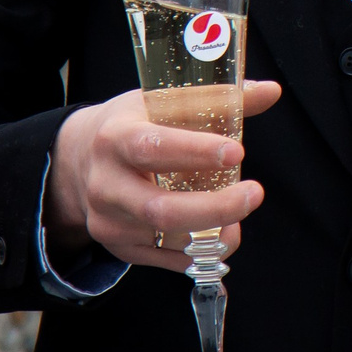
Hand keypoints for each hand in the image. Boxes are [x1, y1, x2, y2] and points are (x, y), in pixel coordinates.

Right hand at [45, 81, 281, 271]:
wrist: (79, 159)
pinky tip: (222, 233)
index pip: (154, 148)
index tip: (236, 152)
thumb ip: (216, 98)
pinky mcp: (119, 247)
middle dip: (215, 207)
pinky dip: (200, 251)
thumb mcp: (162, 101)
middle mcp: (106, 185)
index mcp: (115, 139)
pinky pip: (166, 259)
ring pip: (167, 239)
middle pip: (161, 208)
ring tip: (241, 212)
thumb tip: (271, 91)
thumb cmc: (132, 124)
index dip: (196, 152)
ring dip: (213, 232)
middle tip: (254, 194)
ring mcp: (109, 221)